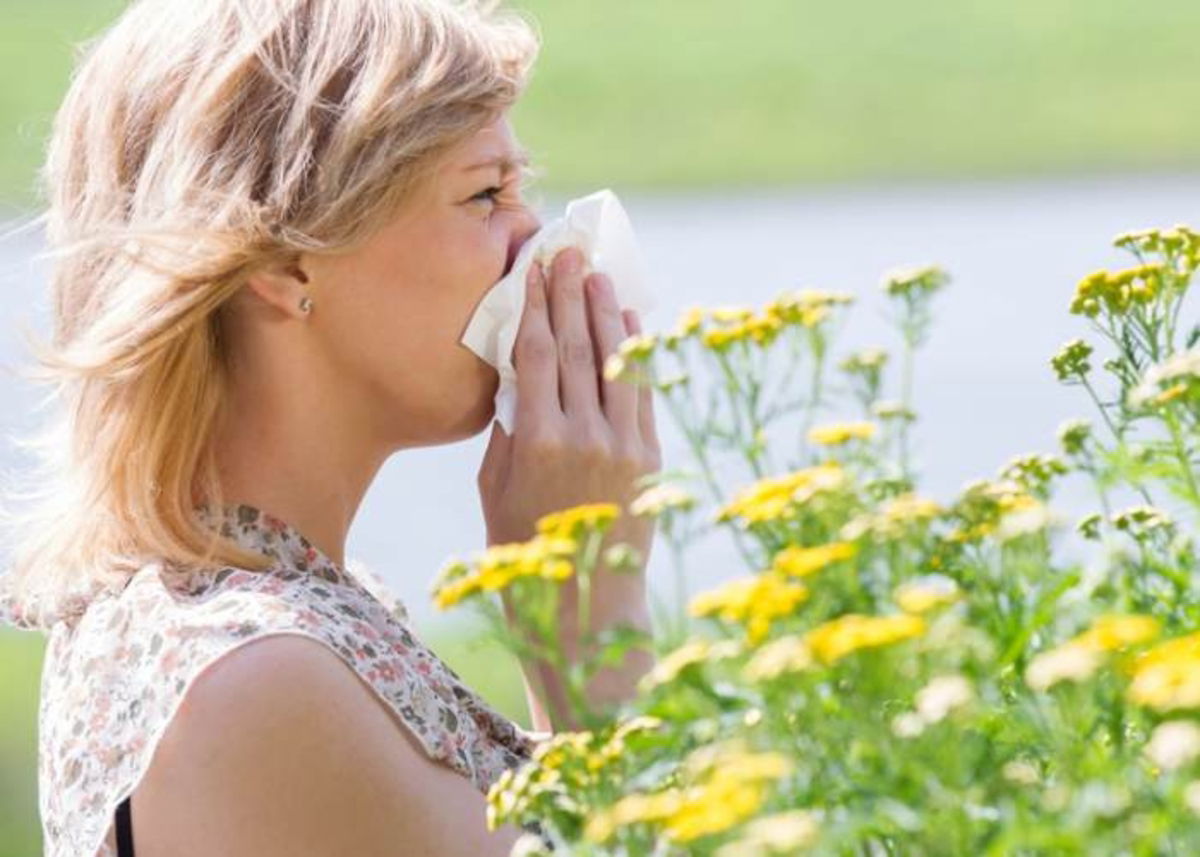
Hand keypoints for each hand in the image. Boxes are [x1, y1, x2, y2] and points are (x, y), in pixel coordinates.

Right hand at [477, 245, 661, 566]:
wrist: (585, 608)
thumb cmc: (525, 552)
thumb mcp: (495, 489)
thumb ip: (507, 429)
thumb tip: (518, 376)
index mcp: (536, 441)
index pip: (534, 354)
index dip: (533, 305)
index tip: (533, 269)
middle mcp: (583, 435)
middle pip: (574, 346)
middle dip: (569, 293)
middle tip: (567, 251)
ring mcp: (623, 444)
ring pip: (613, 362)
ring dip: (605, 312)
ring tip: (598, 274)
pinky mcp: (650, 457)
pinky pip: (642, 392)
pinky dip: (636, 353)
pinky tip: (630, 322)